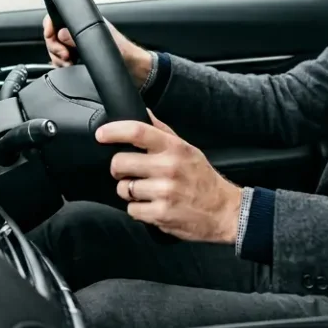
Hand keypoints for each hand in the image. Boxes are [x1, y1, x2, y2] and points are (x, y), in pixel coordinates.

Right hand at [43, 14, 153, 83]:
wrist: (135, 72)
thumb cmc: (126, 54)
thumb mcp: (104, 43)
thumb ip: (81, 37)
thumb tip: (61, 34)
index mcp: (84, 22)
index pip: (58, 18)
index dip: (50, 27)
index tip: (52, 36)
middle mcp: (78, 33)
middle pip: (52, 36)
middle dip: (54, 47)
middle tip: (66, 56)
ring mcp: (76, 47)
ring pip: (54, 50)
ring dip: (57, 58)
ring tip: (70, 63)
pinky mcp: (76, 61)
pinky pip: (59, 61)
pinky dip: (61, 66)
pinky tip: (70, 68)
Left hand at [97, 120, 241, 243]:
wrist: (226, 211)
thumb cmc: (204, 179)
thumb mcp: (188, 149)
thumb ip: (163, 131)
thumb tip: (143, 112)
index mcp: (174, 148)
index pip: (137, 132)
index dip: (114, 131)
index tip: (101, 135)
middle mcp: (169, 168)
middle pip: (120, 162)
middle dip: (119, 169)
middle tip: (129, 172)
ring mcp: (164, 192)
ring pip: (123, 188)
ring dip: (129, 191)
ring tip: (146, 191)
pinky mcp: (161, 214)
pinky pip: (132, 210)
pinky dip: (138, 210)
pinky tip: (152, 205)